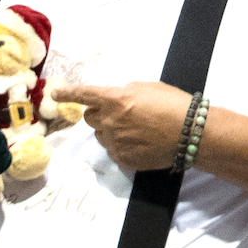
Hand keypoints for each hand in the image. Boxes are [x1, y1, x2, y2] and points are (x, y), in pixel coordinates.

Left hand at [47, 80, 189, 173]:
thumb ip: (124, 93)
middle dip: (100, 114)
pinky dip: (122, 146)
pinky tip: (140, 143)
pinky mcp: (124, 159)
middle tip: (120, 114)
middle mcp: (110, 122)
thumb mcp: (147, 88)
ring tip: (136, 131)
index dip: (67, 94)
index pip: (83, 95)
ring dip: (111, 131)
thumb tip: (115, 100)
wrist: (191, 133)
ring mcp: (116, 143)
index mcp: (115, 100)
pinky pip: (113, 151)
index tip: (55, 94)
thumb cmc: (173, 104)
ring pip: (102, 136)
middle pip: (90, 118)